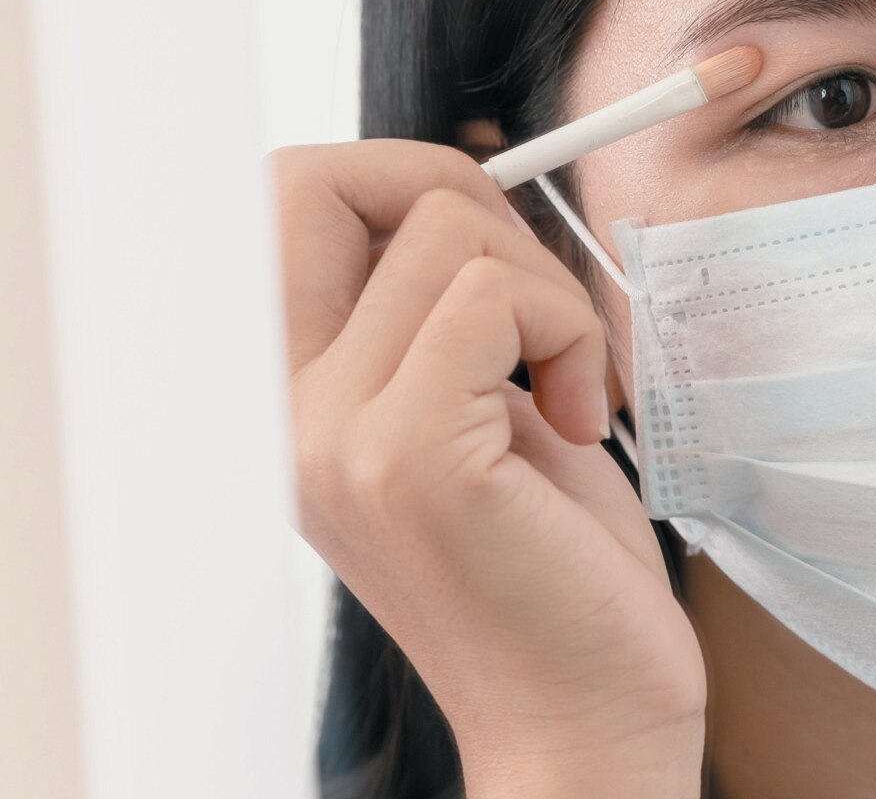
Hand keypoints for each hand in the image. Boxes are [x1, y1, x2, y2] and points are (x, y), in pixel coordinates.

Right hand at [274, 140, 701, 797]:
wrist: (583, 712)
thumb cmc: (553, 563)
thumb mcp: (477, 410)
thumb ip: (442, 314)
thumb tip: (464, 195)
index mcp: (286, 395)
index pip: (283, 194)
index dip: (401, 179)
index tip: (493, 254)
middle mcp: (279, 412)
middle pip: (320, 176)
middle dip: (461, 193)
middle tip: (538, 303)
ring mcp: (331, 435)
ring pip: (444, 228)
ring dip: (549, 289)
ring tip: (571, 390)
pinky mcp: (408, 456)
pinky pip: (493, 296)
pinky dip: (571, 333)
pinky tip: (584, 418)